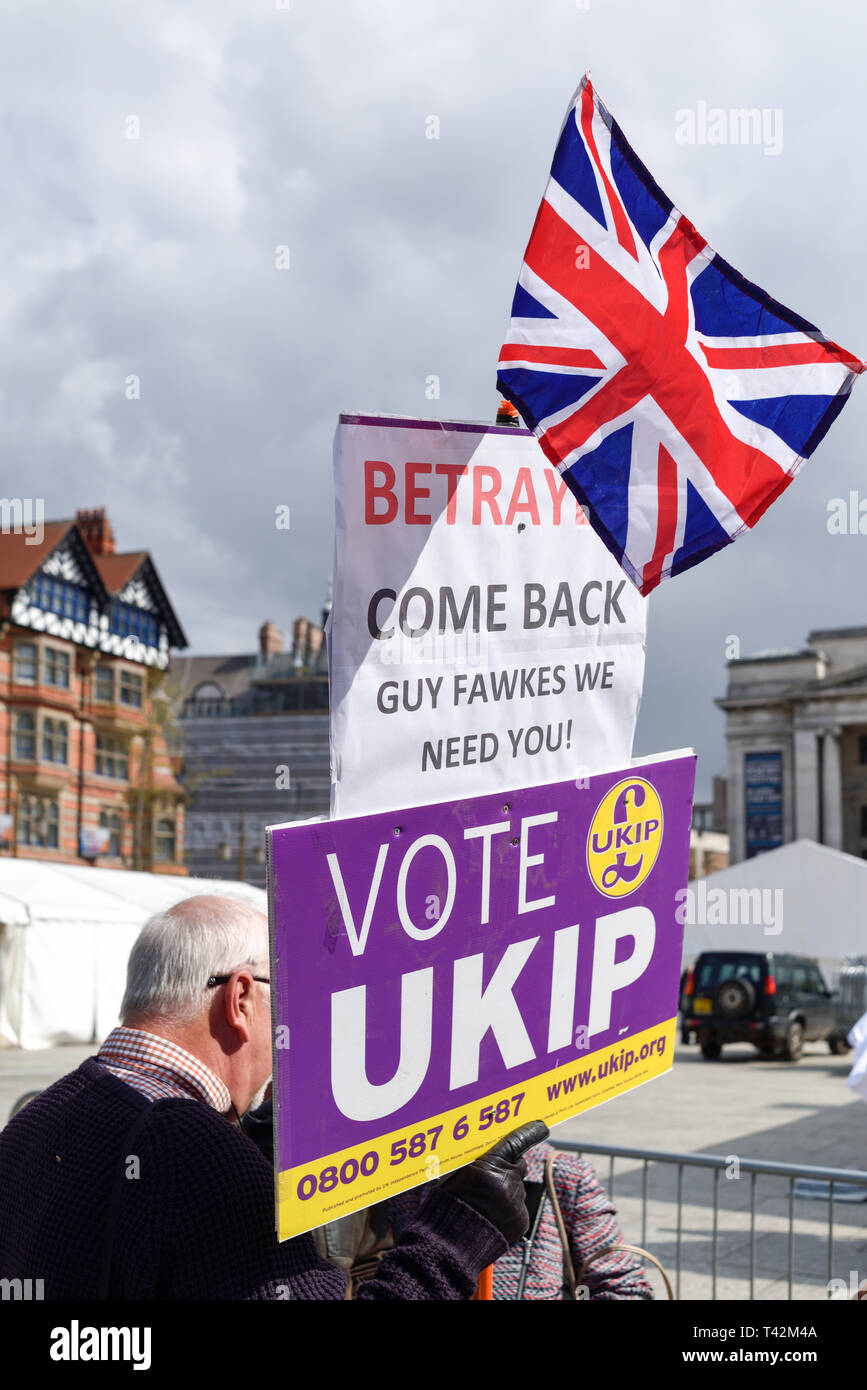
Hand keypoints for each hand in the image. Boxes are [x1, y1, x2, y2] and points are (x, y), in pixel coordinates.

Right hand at [438, 1120, 548, 1244]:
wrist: (451, 1243)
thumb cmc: (450, 1204)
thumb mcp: (459, 1173)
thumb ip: (480, 1160)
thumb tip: (493, 1150)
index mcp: (490, 1165)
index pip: (516, 1141)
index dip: (530, 1132)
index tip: (541, 1126)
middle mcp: (507, 1182)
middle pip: (518, 1166)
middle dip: (509, 1169)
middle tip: (491, 1179)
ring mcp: (516, 1203)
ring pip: (517, 1189)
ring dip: (506, 1193)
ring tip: (485, 1206)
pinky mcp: (521, 1221)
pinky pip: (518, 1209)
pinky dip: (509, 1211)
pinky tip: (492, 1218)